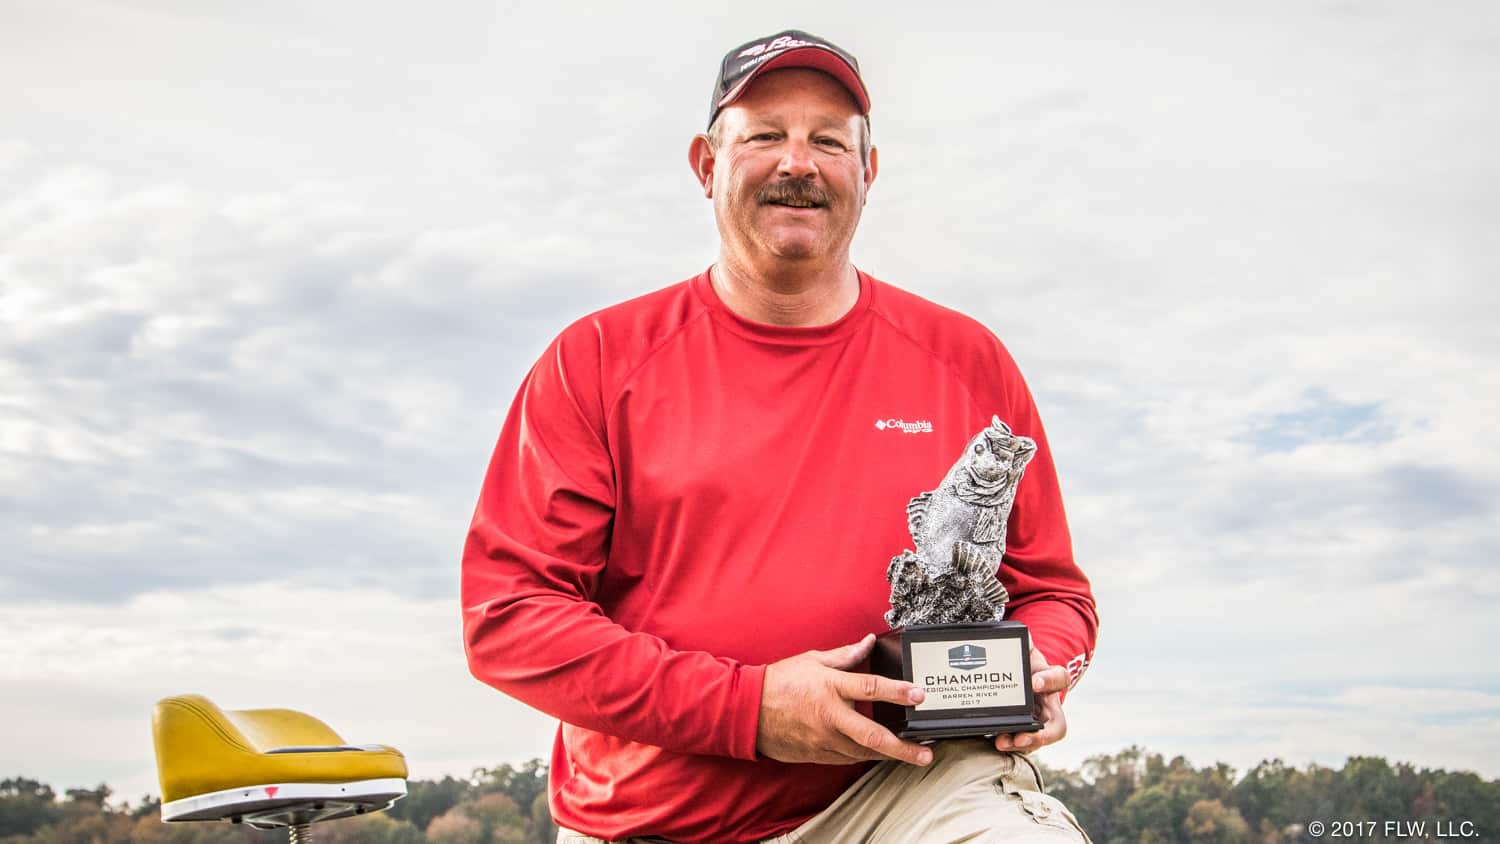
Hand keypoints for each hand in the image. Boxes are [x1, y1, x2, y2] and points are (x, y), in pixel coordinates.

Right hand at [757, 634, 933, 766]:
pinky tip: (883, 755)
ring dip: (891, 756)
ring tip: (914, 756)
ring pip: (864, 753)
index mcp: (829, 686)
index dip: (897, 691)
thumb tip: (869, 642)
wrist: (748, 710)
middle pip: (873, 735)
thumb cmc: (780, 682)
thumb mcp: (813, 660)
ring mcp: (823, 739)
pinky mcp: (818, 754)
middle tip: (926, 752)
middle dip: (903, 747)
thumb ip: (846, 655)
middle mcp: (829, 715)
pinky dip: (867, 756)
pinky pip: (848, 758)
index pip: (869, 688)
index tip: (919, 695)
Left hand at [993, 645, 1068, 753]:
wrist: (1020, 678)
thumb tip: (1023, 634)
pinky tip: (992, 741)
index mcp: (1050, 680)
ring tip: (1000, 742)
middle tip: (1020, 735)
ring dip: (1021, 744)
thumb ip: (1024, 641)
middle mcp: (1048, 705)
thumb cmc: (1024, 664)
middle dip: (1040, 735)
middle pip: (1055, 726)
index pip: (1059, 679)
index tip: (1034, 682)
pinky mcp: (1023, 732)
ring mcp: (1037, 722)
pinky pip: (1019, 742)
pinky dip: (1008, 744)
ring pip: (1037, 740)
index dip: (1049, 681)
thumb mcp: (1025, 650)